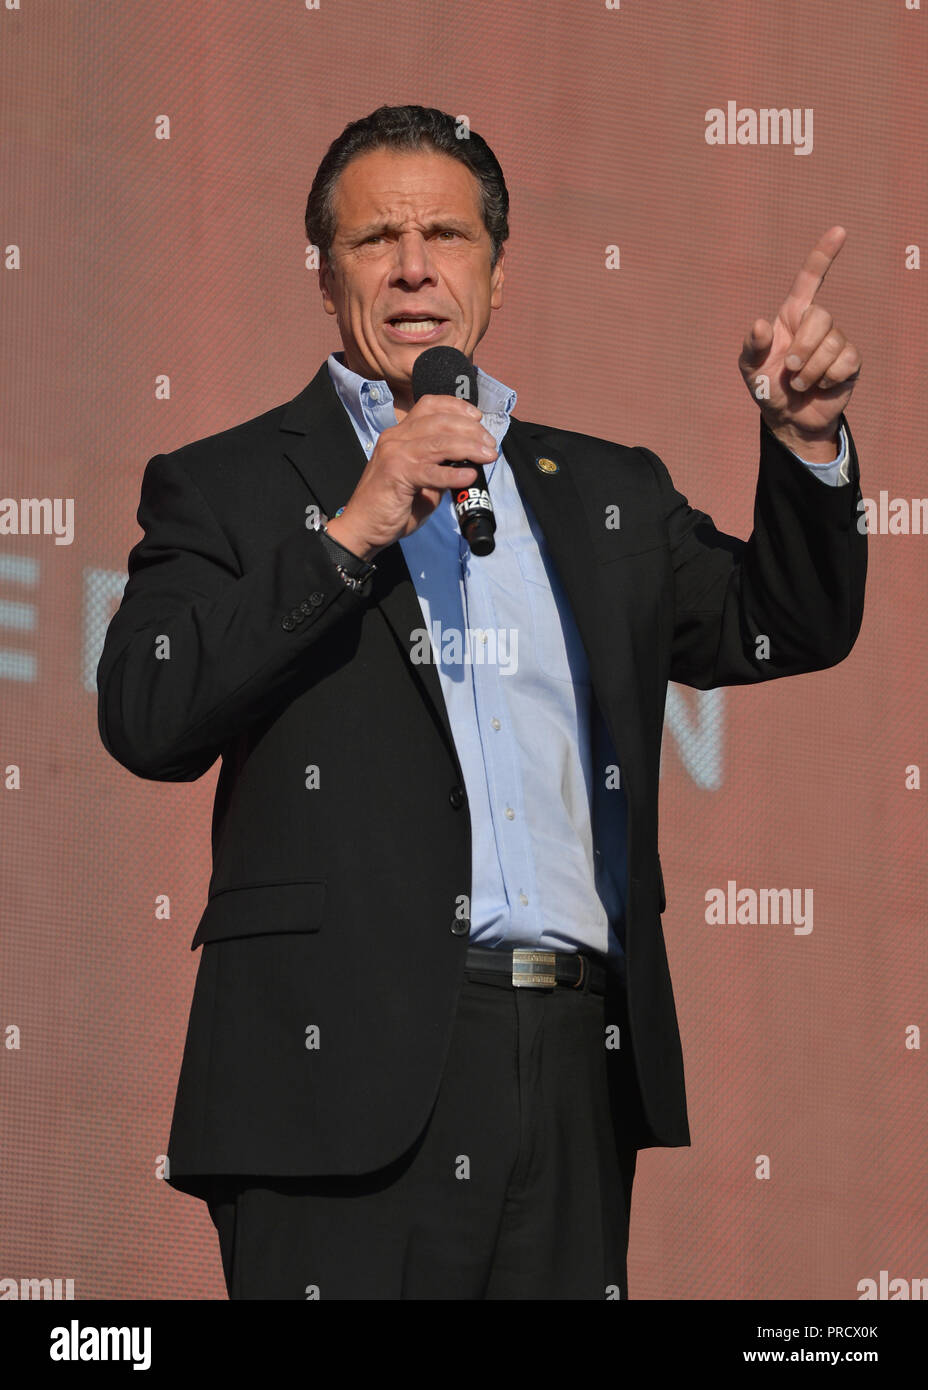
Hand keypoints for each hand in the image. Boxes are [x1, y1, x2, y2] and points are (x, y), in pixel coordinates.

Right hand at [324, 395, 497, 560]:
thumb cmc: (390, 505)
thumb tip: (467, 461)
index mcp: (399, 434)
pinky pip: (431, 471)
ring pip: (439, 442)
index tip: (478, 418)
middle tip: (490, 444)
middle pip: (440, 421)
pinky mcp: (397, 475)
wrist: (362, 527)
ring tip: (488, 456)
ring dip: (469, 447)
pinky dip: (453, 473)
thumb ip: (438, 466)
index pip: (429, 405)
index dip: (456, 407)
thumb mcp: (419, 479)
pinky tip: (469, 476)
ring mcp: (395, 454)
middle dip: (471, 430)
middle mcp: (395, 438)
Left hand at [738, 226, 860, 458]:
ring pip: (832, 343)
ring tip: (800, 384)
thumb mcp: (750, 368)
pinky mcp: (850, 362)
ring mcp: (836, 341)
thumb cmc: (767, 387)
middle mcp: (816, 324)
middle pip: (820, 317)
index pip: (809, 279)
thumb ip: (752, 346)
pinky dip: (827, 378)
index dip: (823, 255)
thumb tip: (760, 325)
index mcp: (792, 317)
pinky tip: (820, 386)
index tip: (840, 231)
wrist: (788, 418)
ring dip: (810, 370)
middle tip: (790, 370)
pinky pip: (845, 361)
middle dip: (802, 348)